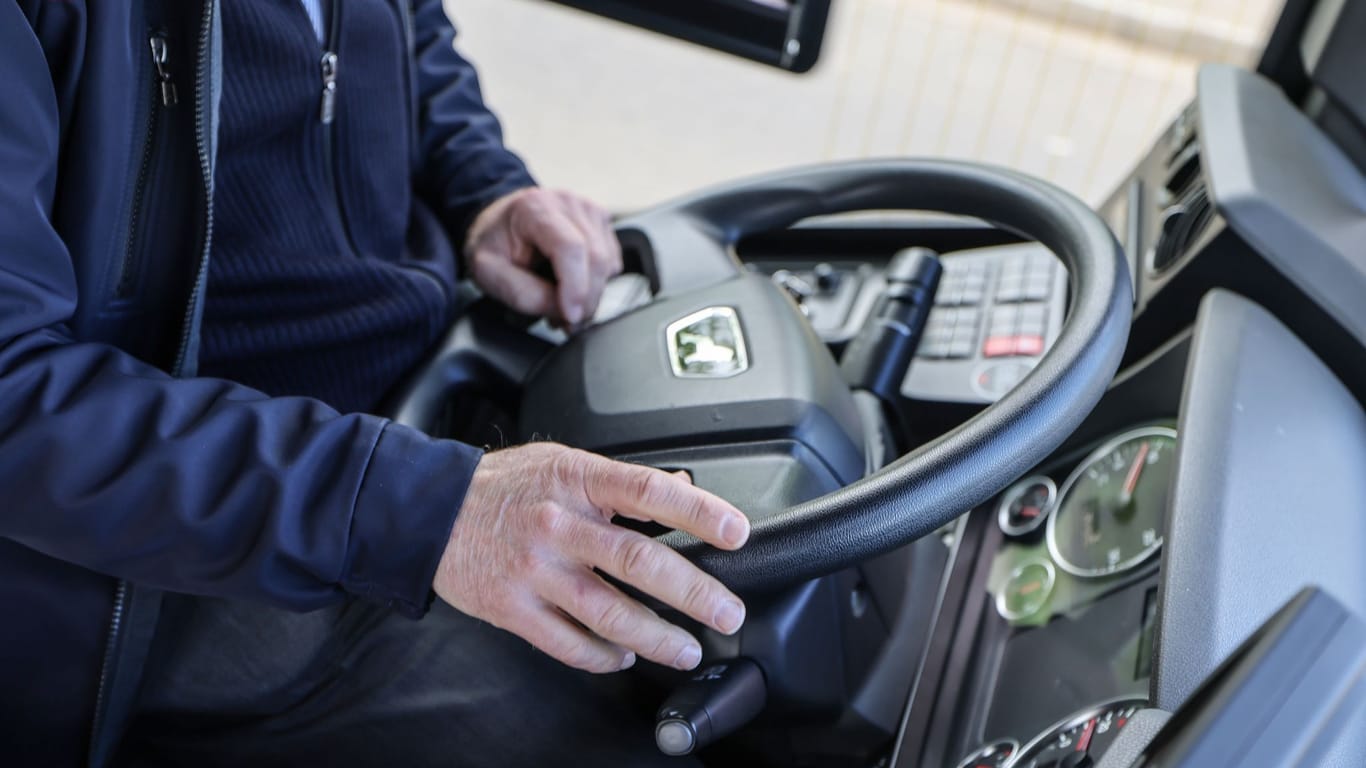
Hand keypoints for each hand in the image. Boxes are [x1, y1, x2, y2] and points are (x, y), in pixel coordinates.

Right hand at [434, 443, 748, 673]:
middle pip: (637, 560)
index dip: (698, 511)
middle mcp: (558, 523)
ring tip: (687, 649)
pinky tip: (624, 657)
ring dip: (656, 637)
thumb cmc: (502, 486)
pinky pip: (568, 642)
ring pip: (607, 611)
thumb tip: (679, 484)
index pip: (649, 491)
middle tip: (727, 612)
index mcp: (576, 479)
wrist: (428, 510)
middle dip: (693, 592)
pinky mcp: (512, 607)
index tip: (736, 532)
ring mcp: (534, 569)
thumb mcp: (561, 462)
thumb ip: (617, 480)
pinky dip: (603, 655)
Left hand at [465, 188, 623, 327]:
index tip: (571, 316)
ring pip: (607, 264)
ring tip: (564, 305)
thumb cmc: (494, 244)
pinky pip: (612, 263)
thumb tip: (561, 310)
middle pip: (595, 258)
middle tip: (566, 323)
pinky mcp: (602, 223)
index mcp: (536, 208)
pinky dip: (597, 284)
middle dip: (586, 300)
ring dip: (591, 296)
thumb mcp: (488, 272)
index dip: (576, 287)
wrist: (500, 222)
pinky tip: (574, 287)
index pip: (570, 247)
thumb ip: (522, 293)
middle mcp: (568, 204)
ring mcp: (589, 211)